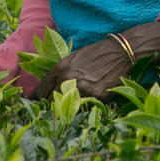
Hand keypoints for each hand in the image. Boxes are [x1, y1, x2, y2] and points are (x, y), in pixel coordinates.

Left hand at [34, 22, 159, 99]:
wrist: (119, 52)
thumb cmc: (96, 53)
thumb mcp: (74, 58)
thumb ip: (61, 72)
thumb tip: (50, 88)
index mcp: (60, 68)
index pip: (42, 90)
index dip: (40, 98)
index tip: (39, 103)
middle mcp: (68, 79)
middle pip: (53, 102)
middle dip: (55, 106)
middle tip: (58, 109)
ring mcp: (82, 88)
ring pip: (70, 108)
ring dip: (72, 108)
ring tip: (78, 104)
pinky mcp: (96, 96)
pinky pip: (88, 106)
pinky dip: (90, 105)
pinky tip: (95, 96)